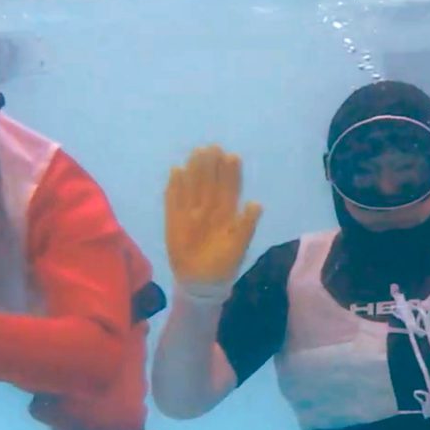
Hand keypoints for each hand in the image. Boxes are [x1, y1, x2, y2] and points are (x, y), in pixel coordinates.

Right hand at [164, 145, 261, 290]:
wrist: (201, 282)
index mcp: (226, 212)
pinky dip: (174, 187)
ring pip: (193, 187)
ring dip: (194, 171)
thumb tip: (256, 203)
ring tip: (196, 154)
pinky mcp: (174, 220)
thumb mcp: (239, 246)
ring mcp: (191, 212)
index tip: (232, 156)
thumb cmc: (224, 263)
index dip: (231, 173)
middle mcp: (209, 208)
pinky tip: (176, 171)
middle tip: (213, 147)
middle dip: (212, 166)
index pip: (229, 188)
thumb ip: (246, 225)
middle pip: (210, 183)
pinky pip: (173, 200)